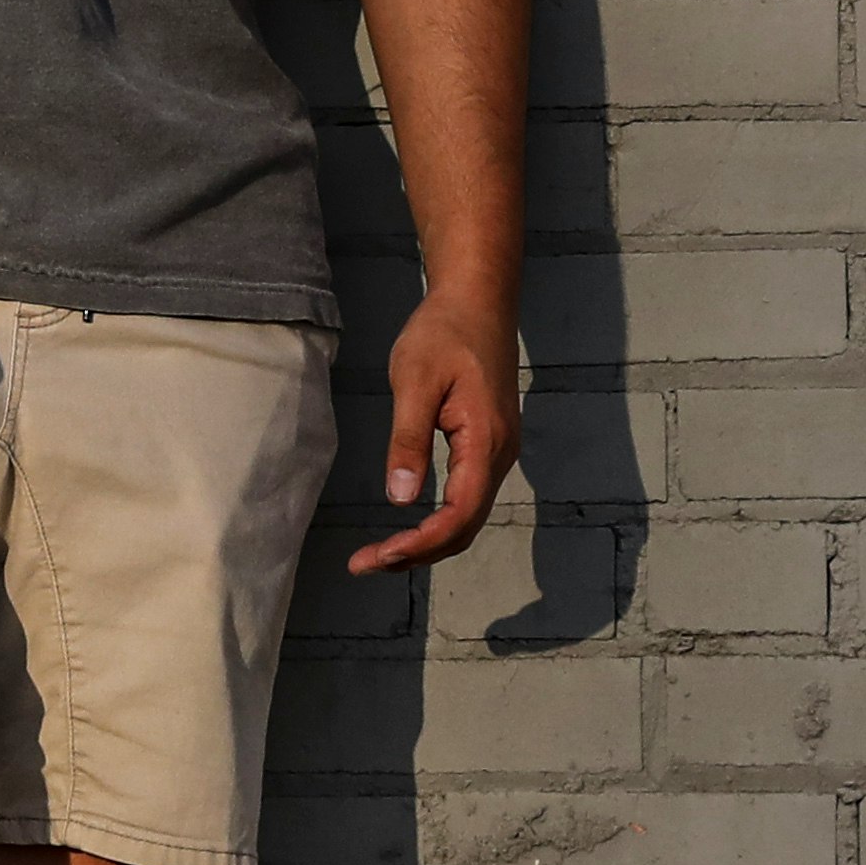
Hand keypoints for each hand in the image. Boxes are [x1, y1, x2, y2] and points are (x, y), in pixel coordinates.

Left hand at [344, 291, 517, 573]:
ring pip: (467, 516)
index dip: (422, 543)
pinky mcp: (487, 446)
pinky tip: (407, 527)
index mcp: (485, 441)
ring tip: (379, 555)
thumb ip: (408, 440)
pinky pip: (466, 498)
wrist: (478, 300)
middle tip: (365, 564)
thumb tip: (399, 499)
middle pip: (465, 526)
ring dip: (427, 542)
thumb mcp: (415, 380)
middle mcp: (500, 454)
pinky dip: (437, 522)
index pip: (460, 513)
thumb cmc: (444, 333)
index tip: (380, 555)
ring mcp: (497, 452)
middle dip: (418, 553)